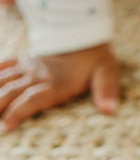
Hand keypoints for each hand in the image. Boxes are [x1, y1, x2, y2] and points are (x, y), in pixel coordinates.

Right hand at [0, 43, 119, 131]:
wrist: (85, 31)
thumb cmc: (95, 58)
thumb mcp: (107, 71)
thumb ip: (107, 89)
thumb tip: (109, 110)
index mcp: (56, 83)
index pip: (34, 98)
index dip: (19, 112)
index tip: (6, 127)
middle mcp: (37, 75)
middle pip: (11, 92)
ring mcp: (28, 67)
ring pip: (2, 80)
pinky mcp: (23, 60)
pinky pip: (3, 65)